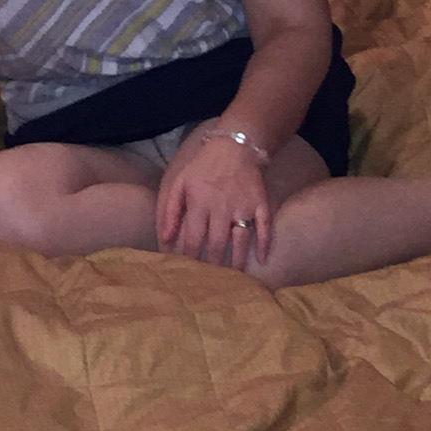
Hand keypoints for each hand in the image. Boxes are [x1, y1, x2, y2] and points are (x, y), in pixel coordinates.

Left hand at [157, 137, 271, 269]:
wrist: (235, 145)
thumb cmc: (204, 166)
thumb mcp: (181, 182)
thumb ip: (171, 210)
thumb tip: (165, 239)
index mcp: (200, 203)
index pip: (193, 240)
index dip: (190, 259)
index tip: (188, 275)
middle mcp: (221, 208)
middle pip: (217, 244)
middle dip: (213, 267)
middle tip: (211, 285)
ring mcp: (243, 206)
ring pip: (240, 240)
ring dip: (237, 261)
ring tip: (234, 280)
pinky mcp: (260, 203)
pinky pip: (265, 226)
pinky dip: (265, 243)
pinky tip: (262, 260)